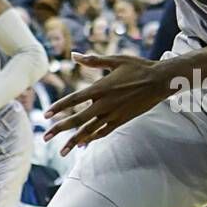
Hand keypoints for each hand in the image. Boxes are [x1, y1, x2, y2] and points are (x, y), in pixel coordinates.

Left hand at [43, 54, 171, 152]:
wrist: (161, 81)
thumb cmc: (138, 67)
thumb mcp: (115, 60)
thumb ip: (93, 60)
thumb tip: (74, 54)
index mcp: (101, 87)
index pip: (74, 100)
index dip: (59, 108)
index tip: (46, 115)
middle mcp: (105, 103)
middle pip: (78, 119)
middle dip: (60, 129)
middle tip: (45, 138)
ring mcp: (114, 114)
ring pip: (90, 131)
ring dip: (74, 141)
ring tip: (62, 151)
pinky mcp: (122, 120)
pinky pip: (103, 132)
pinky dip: (92, 139)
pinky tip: (83, 145)